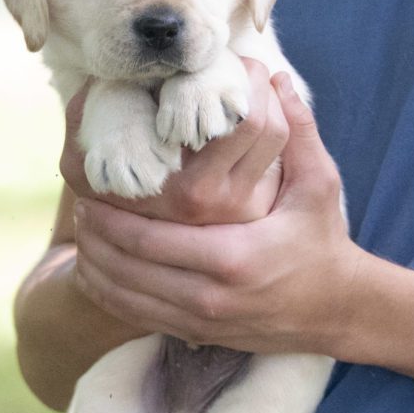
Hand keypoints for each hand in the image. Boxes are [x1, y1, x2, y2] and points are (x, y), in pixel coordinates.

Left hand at [71, 73, 362, 354]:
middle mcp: (209, 296)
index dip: (109, 221)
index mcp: (231, 256)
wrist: (335, 311)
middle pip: (125, 270)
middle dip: (93, 241)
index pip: (147, 241)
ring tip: (79, 237)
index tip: (87, 199)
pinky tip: (95, 272)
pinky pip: (134, 317)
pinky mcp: (193, 334)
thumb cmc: (321, 243)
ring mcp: (198, 321)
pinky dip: (107, 296)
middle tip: (77, 212)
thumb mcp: (318, 186)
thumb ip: (297, 133)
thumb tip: (277, 78)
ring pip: (123, 298)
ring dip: (94, 268)